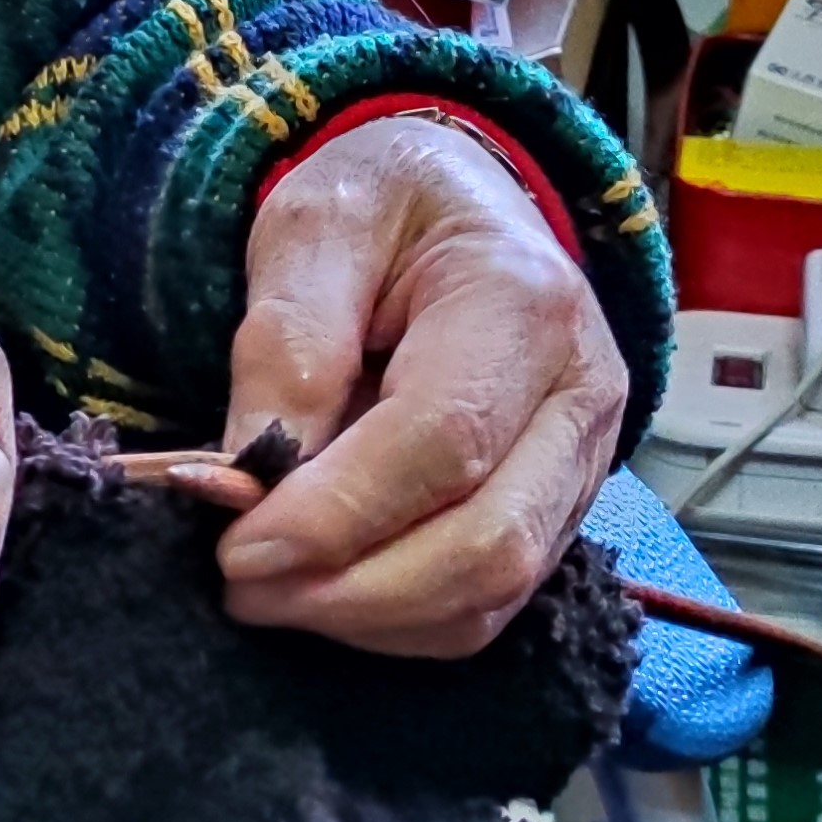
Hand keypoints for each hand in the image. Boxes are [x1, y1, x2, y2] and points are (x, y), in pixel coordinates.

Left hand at [200, 112, 623, 655]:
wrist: (451, 199)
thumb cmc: (380, 204)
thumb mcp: (311, 227)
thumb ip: (286, 346)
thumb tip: (251, 482)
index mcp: (524, 301)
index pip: (443, 443)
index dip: (338, 515)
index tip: (238, 549)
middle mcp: (582, 391)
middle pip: (488, 542)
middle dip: (353, 591)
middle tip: (241, 587)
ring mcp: (583, 460)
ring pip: (496, 591)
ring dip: (372, 619)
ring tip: (270, 593)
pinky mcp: (559, 508)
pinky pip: (493, 601)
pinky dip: (403, 621)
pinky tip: (328, 592)